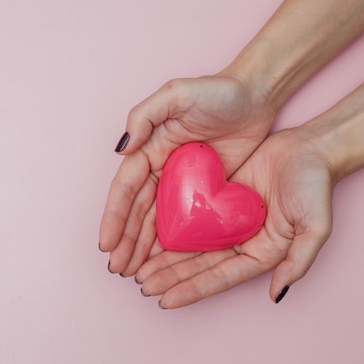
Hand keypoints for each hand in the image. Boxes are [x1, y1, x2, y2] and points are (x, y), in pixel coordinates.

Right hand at [99, 74, 274, 275]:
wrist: (256, 96)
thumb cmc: (217, 91)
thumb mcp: (177, 94)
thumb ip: (144, 116)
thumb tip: (121, 150)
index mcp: (149, 149)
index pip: (126, 189)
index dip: (114, 217)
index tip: (106, 244)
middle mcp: (160, 169)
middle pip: (137, 211)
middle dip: (125, 240)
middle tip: (118, 268)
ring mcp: (181, 183)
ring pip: (156, 221)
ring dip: (142, 247)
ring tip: (133, 272)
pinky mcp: (204, 192)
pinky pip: (183, 222)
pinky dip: (170, 242)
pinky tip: (162, 261)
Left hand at [136, 127, 334, 307]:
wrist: (311, 147)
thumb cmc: (316, 186)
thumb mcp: (315, 226)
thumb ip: (298, 261)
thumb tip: (277, 295)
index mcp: (260, 253)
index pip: (220, 277)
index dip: (192, 289)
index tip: (165, 301)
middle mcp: (241, 241)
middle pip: (200, 265)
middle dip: (170, 277)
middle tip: (142, 285)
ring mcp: (228, 221)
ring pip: (191, 245)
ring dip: (165, 258)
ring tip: (138, 269)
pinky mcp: (219, 199)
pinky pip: (191, 217)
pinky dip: (172, 229)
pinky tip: (150, 236)